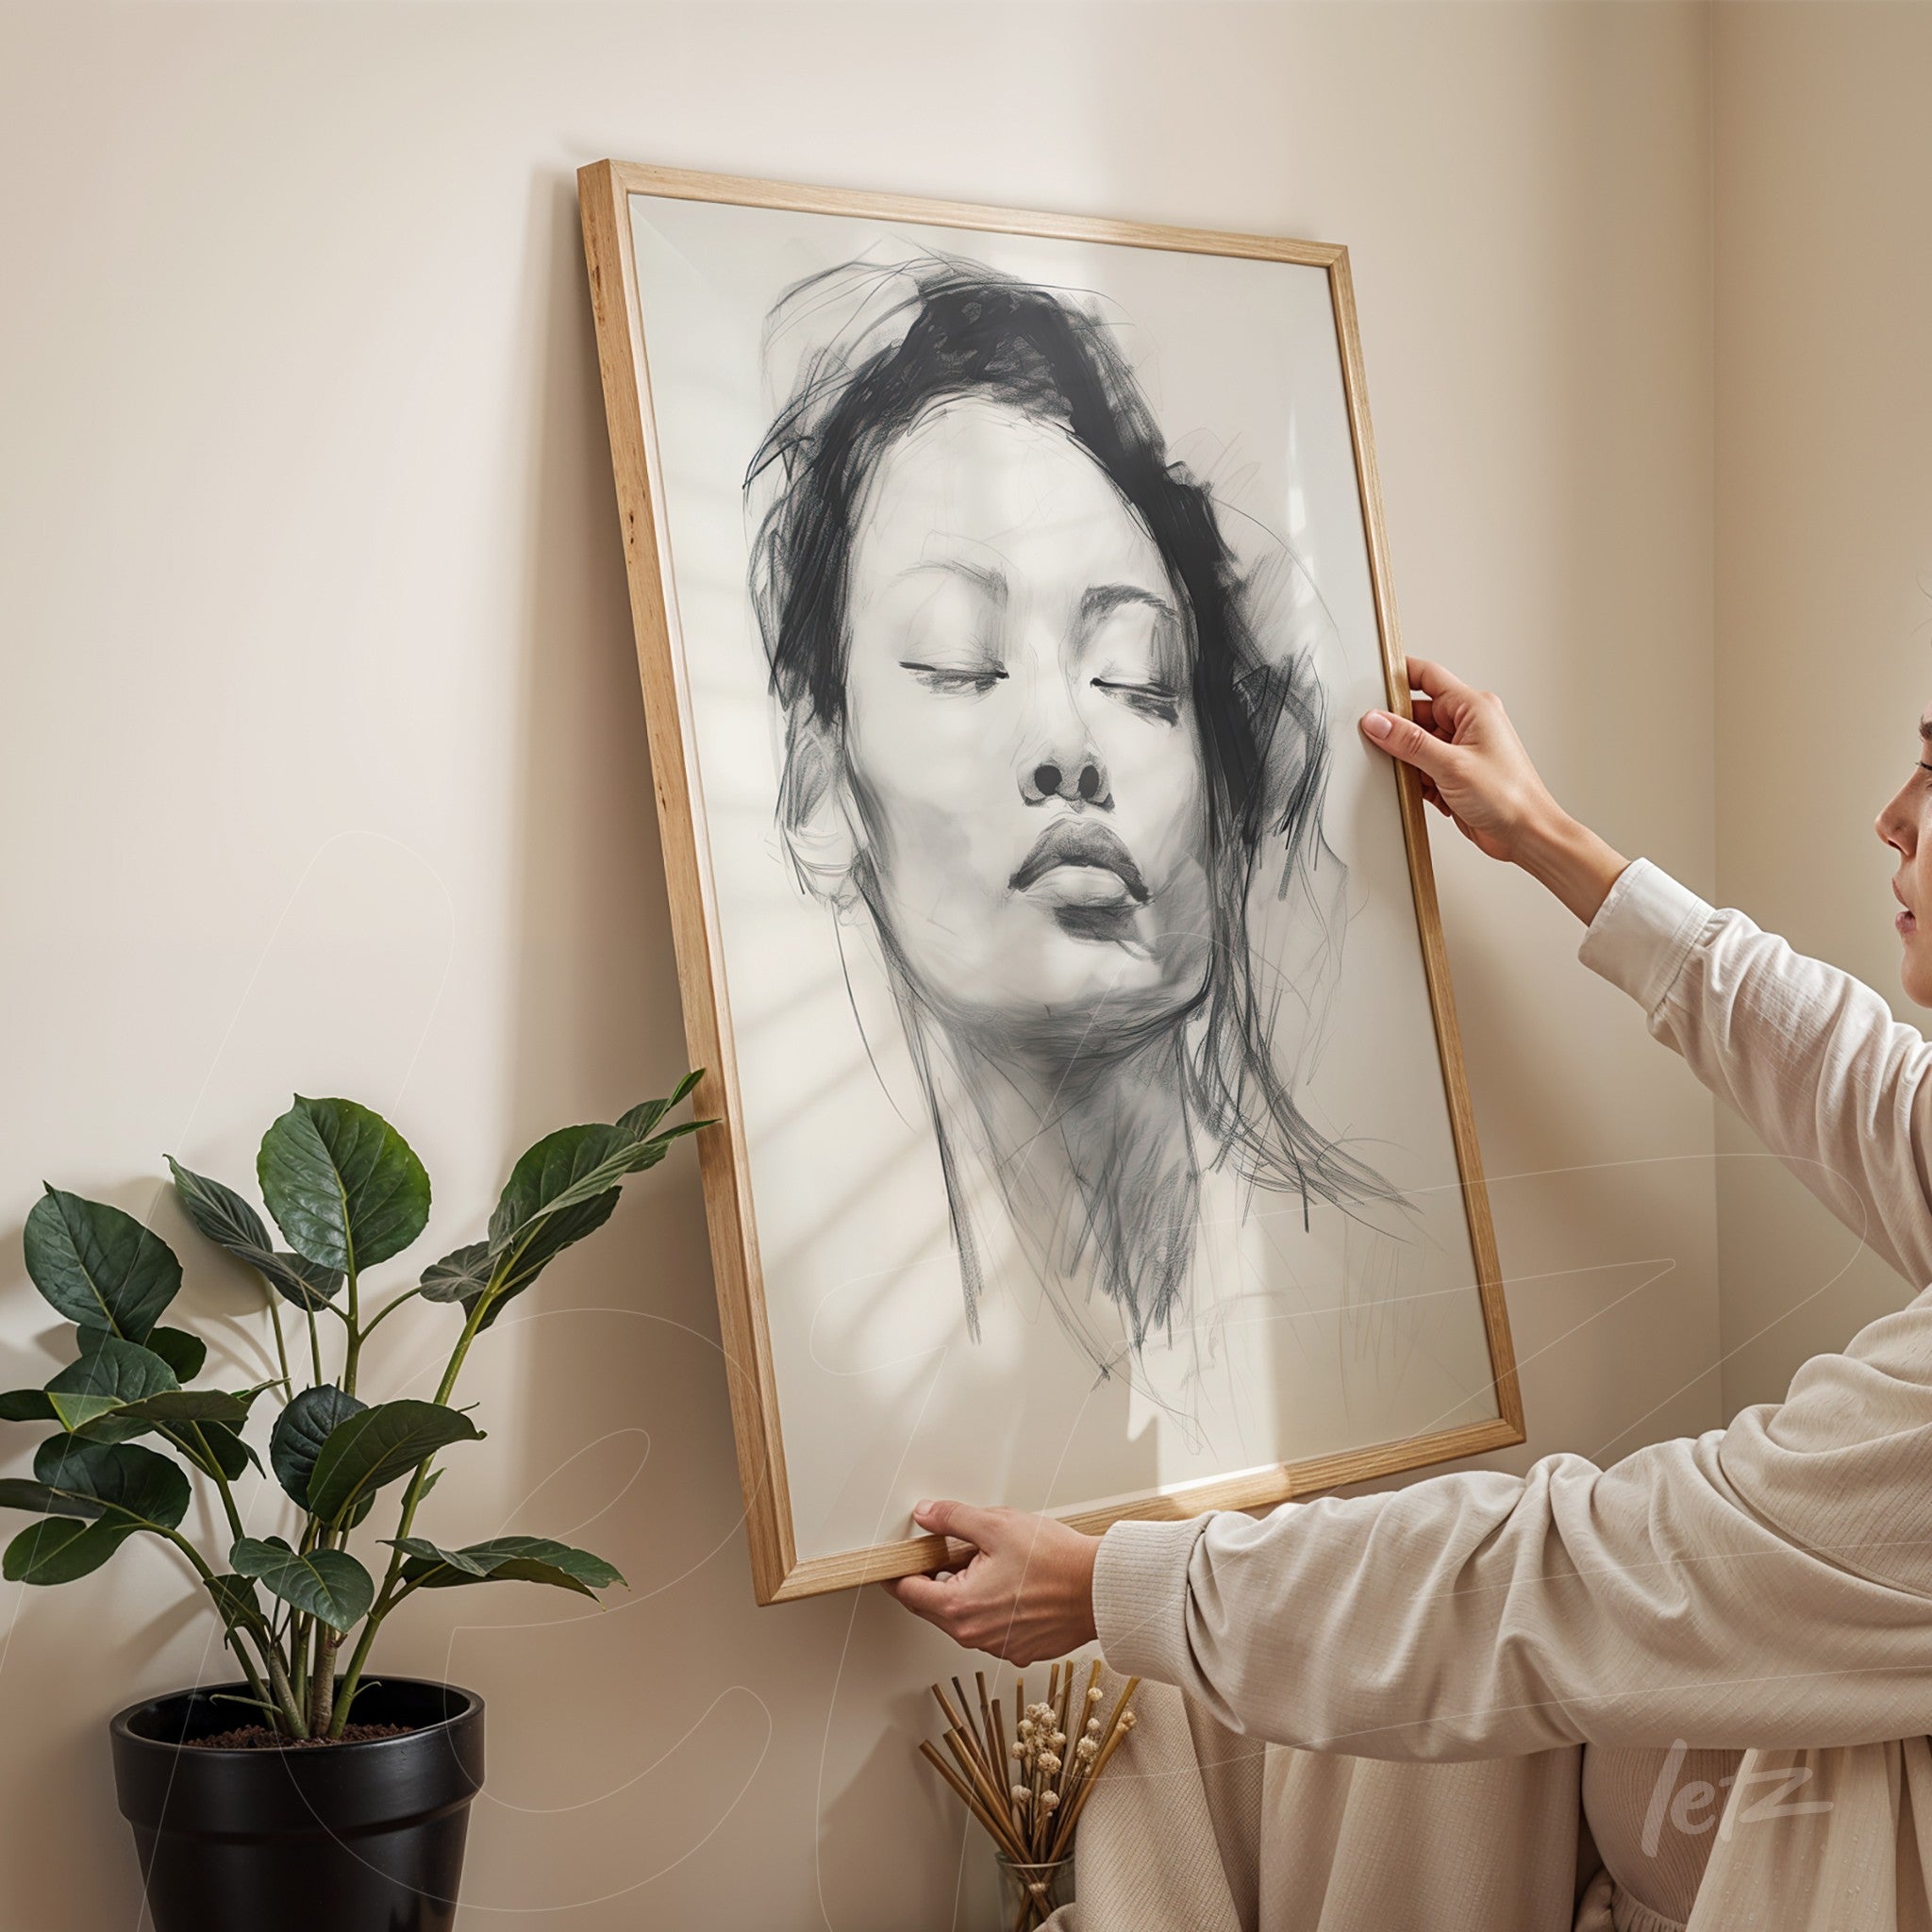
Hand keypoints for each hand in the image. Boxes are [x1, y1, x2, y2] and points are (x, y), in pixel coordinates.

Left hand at [881, 1500, 1099, 1664]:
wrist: (1100, 1588)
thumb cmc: (1055, 1560)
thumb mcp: (996, 1525)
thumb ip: (953, 1519)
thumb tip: (926, 1515)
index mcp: (959, 1607)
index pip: (908, 1593)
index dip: (900, 1571)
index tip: (899, 1559)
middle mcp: (974, 1636)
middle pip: (934, 1607)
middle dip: (937, 1578)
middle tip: (954, 1550)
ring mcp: (998, 1647)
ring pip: (963, 1618)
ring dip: (966, 1592)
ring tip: (992, 1563)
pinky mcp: (1020, 1650)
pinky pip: (991, 1628)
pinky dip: (991, 1607)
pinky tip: (1012, 1584)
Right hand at [1360, 657, 1627, 923]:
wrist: (1526, 834)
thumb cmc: (1509, 796)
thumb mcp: (1451, 765)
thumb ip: (1410, 741)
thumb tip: (1377, 722)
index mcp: (1473, 708)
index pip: (1428, 677)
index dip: (1399, 675)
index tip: (1372, 682)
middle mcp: (1467, 724)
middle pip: (1417, 713)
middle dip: (1396, 728)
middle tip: (1375, 739)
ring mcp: (1460, 749)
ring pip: (1416, 743)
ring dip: (1405, 758)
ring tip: (1402, 771)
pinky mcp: (1454, 774)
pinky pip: (1422, 766)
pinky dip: (1413, 777)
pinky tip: (1414, 789)